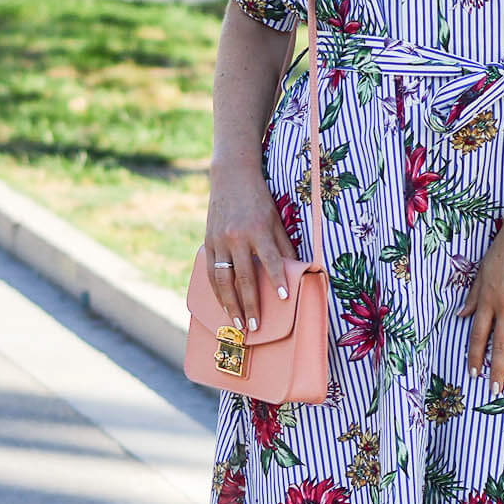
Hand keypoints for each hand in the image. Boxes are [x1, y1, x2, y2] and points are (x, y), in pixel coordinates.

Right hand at [204, 164, 295, 333]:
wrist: (231, 176)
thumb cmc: (260, 199)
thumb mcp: (276, 218)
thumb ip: (283, 245)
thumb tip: (296, 270)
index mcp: (258, 229)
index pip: (270, 259)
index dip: (277, 279)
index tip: (283, 298)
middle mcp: (237, 236)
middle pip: (244, 276)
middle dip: (250, 304)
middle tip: (255, 326)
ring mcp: (219, 240)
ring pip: (223, 279)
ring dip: (230, 304)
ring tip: (237, 323)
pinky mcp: (208, 242)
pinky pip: (210, 272)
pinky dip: (216, 291)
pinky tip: (223, 304)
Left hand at [461, 182, 503, 390]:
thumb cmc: (503, 247)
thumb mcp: (481, 271)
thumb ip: (473, 296)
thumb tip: (461, 316)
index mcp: (487, 299)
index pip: (478, 335)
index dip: (475, 357)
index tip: (473, 374)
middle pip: (498, 345)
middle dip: (495, 370)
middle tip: (494, 390)